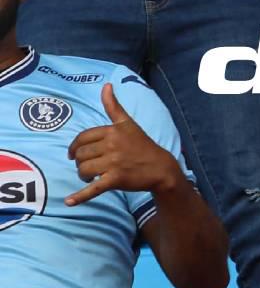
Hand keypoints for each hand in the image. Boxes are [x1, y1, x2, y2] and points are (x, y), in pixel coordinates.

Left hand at [66, 84, 181, 205]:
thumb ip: (114, 106)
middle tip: (88, 167)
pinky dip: (80, 196)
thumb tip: (105, 85)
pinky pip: (94, 188)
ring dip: (83, 176)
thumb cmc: (143, 146)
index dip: (75, 148)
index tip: (74, 155)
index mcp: (113, 131)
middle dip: (81, 163)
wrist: (161, 168)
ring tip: (89, 178)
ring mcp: (114, 163)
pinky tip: (69, 202)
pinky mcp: (116, 180)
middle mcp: (112, 145)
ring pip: (84, 170)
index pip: (82, 139)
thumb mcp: (128, 124)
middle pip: (81, 156)